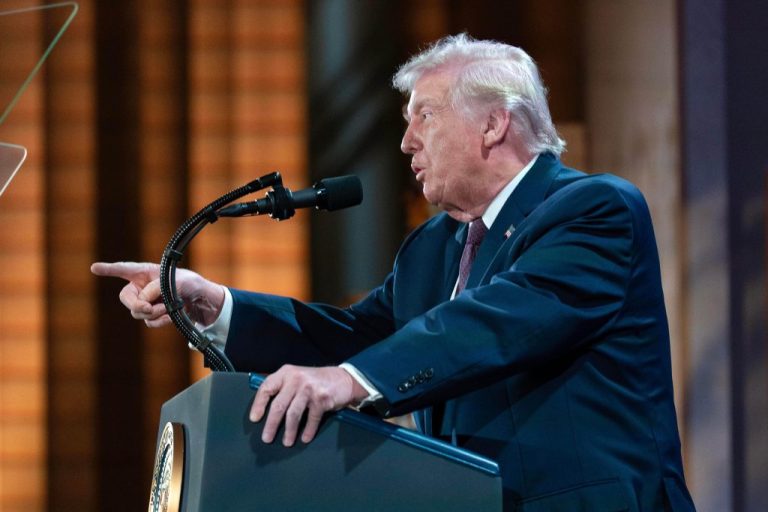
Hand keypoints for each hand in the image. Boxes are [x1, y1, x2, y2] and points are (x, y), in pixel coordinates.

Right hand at [90, 261, 225, 326]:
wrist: (199, 299)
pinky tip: (170, 316)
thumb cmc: (188, 283)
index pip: (123, 269)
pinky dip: (159, 320)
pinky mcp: (152, 315)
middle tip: (148, 308)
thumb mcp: (176, 281)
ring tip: (168, 307)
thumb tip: (143, 302)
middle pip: (126, 298)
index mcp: (144, 272)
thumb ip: (156, 288)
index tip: (94, 267)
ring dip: (153, 312)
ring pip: (137, 312)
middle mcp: (141, 287)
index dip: (108, 269)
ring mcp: (145, 303)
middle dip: (136, 304)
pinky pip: (149, 322)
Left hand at [250, 365, 368, 446]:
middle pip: (278, 405)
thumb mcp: (297, 377)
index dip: (258, 404)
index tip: (254, 418)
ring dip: (289, 431)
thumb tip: (264, 409)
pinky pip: (312, 419)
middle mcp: (296, 379)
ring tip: (287, 442)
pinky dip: (308, 431)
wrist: (343, 379)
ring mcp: (309, 389)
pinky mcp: (322, 398)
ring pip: (293, 414)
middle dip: (271, 424)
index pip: (266, 388)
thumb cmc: (316, 381)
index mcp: (286, 373)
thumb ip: (283, 388)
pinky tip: (305, 438)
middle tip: (266, 438)